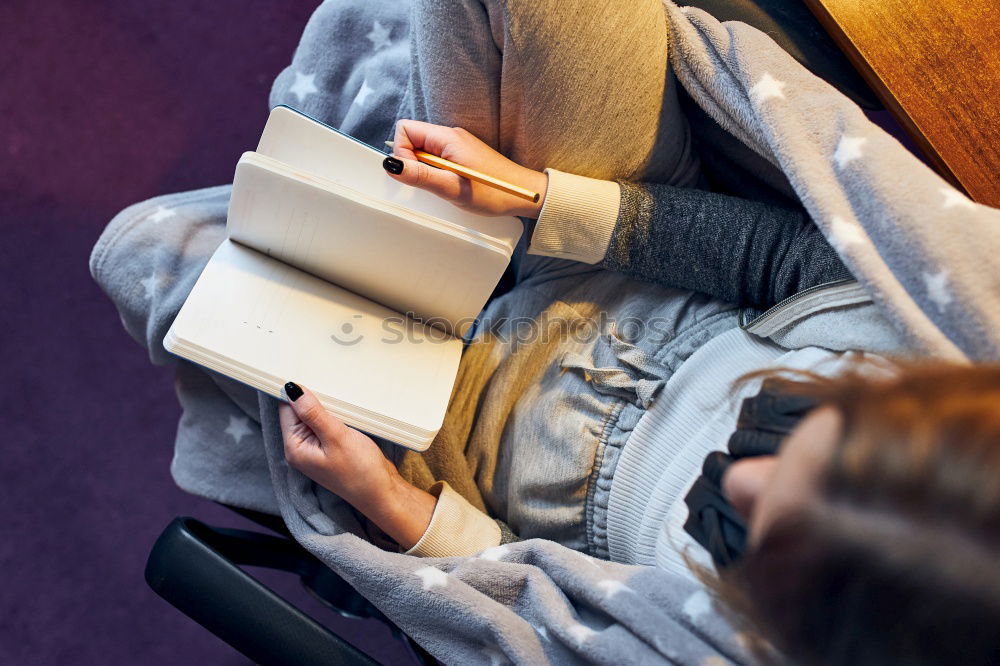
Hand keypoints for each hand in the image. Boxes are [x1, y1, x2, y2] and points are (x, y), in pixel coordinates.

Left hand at [279, 382, 435, 548]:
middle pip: (298, 412)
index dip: (295, 391)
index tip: (307, 372)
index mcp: (294, 448)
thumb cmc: (360, 471)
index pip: (286, 410)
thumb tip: (293, 390)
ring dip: (324, 406)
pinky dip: (333, 414)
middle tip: (327, 380)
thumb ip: (313, 413)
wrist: (382, 492)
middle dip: (311, 397)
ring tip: (338, 396)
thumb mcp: (336, 437)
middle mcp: (301, 448)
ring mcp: (315, 448)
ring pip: (313, 416)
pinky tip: (344, 410)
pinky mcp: (330, 447)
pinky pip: (325, 424)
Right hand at [386, 119, 547, 217]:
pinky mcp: (461, 155)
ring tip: (445, 184)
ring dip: (425, 169)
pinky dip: (436, 172)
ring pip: (423, 151)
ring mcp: (456, 145)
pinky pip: (436, 158)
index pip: (405, 129)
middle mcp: (450, 136)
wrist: (524, 194)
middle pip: (412, 139)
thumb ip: (420, 176)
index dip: (402, 152)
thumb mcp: (452, 187)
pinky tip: (451, 184)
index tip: (416, 173)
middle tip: (432, 182)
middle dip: (413, 162)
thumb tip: (392, 166)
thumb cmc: (493, 192)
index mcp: (446, 138)